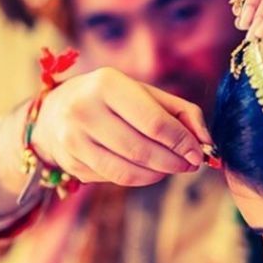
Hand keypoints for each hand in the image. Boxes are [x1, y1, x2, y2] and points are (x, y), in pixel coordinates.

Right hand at [31, 67, 211, 186]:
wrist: (56, 112)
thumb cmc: (113, 100)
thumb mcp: (146, 94)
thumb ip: (182, 112)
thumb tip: (207, 142)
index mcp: (106, 84)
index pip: (153, 121)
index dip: (181, 142)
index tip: (199, 153)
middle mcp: (84, 110)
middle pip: (142, 149)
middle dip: (174, 161)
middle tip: (190, 165)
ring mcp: (73, 139)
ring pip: (128, 170)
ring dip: (159, 174)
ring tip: (174, 168)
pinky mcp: (71, 163)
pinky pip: (115, 179)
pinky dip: (141, 178)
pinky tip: (150, 170)